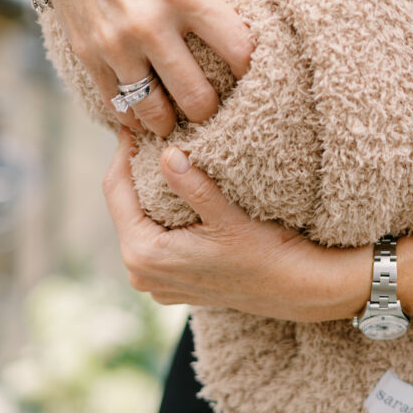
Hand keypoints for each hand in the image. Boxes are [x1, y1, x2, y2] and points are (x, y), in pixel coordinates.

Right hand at [39, 0, 253, 137]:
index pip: (237, 49)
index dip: (250, 64)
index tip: (248, 65)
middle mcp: (149, 24)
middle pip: (197, 96)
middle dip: (212, 106)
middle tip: (216, 102)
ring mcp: (114, 44)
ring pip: (154, 112)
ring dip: (172, 119)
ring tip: (180, 113)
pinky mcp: (87, 52)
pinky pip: (115, 103)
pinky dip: (133, 115)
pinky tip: (145, 109)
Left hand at [102, 130, 371, 320]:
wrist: (297, 290)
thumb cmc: (266, 254)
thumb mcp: (228, 215)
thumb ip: (193, 186)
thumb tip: (166, 154)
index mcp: (145, 255)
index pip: (115, 191)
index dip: (123, 152)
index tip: (132, 122)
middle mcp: (141, 272)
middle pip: (122, 205)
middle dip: (132, 168)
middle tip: (147, 130)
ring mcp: (155, 281)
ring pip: (137, 220)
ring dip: (145, 190)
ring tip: (160, 152)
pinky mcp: (170, 282)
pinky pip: (151, 237)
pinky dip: (158, 212)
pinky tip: (176, 189)